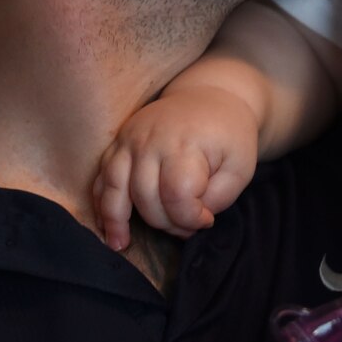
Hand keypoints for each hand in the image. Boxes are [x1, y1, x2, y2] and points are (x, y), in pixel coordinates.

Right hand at [93, 85, 258, 250]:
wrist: (209, 96)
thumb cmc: (228, 136)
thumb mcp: (240, 167)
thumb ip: (219, 198)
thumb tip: (191, 218)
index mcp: (184, 143)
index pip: (177, 194)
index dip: (190, 218)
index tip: (206, 220)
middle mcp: (150, 140)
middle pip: (145, 196)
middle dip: (165, 222)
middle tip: (186, 225)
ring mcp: (129, 139)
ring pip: (115, 188)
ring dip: (116, 220)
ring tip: (120, 245)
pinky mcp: (118, 142)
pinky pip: (102, 176)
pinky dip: (101, 202)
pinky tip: (107, 225)